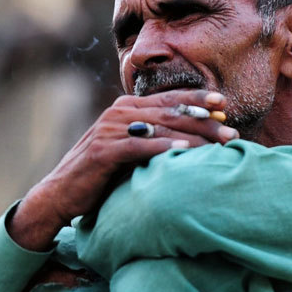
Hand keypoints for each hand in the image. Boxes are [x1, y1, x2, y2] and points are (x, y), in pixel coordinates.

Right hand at [8, 90, 236, 250]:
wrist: (60, 194)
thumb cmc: (100, 176)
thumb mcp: (129, 152)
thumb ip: (152, 140)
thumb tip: (191, 141)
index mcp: (126, 108)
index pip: (169, 98)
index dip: (198, 98)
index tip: (224, 105)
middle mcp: (119, 112)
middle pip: (170, 111)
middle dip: (204, 120)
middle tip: (231, 132)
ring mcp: (110, 130)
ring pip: (160, 126)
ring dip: (193, 134)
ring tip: (218, 144)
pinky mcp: (104, 150)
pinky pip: (140, 146)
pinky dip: (164, 147)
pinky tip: (185, 152)